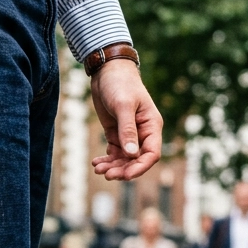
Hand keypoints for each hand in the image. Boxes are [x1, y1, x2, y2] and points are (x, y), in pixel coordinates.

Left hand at [90, 60, 162, 180]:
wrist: (107, 71)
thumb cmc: (120, 83)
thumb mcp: (123, 106)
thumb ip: (127, 130)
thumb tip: (131, 155)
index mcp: (151, 126)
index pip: (152, 154)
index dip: (140, 167)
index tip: (126, 175)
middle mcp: (143, 133)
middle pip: (136, 160)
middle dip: (123, 169)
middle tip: (106, 174)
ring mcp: (129, 134)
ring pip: (124, 159)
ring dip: (112, 166)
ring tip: (98, 168)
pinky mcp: (115, 133)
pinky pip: (114, 152)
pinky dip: (106, 159)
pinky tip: (96, 162)